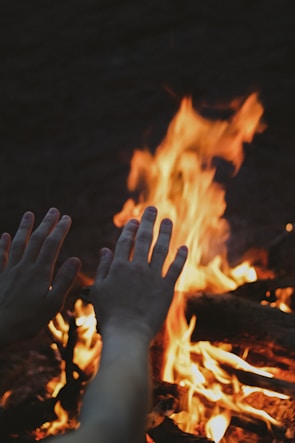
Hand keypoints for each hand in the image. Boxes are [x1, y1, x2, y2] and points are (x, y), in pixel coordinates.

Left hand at [0, 208, 80, 346]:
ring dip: (25, 228)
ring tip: (29, 214)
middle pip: (37, 240)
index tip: (67, 218)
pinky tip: (4, 235)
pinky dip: (3, 244)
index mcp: (40, 272)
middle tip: (54, 211)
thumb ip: (64, 280)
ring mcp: (10, 270)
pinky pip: (0, 256)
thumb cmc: (28, 320)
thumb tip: (75, 259)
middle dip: (47, 224)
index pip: (52, 245)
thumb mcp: (53, 304)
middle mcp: (25, 267)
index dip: (60, 230)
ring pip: (19, 243)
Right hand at [90, 206, 187, 341]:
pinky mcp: (166, 288)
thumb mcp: (98, 290)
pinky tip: (184, 247)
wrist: (127, 334)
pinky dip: (180, 257)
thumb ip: (103, 268)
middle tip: (152, 209)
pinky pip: (175, 269)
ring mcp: (153, 277)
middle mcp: (137, 268)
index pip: (125, 242)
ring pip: (160, 249)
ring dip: (165, 233)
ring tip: (168, 221)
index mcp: (119, 267)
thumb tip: (105, 249)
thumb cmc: (109, 315)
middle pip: (143, 239)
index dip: (130, 228)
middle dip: (148, 222)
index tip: (134, 220)